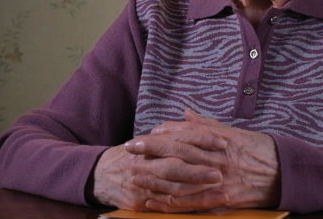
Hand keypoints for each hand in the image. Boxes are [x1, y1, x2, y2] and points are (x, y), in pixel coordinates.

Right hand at [92, 129, 227, 211]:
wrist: (100, 175)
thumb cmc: (131, 156)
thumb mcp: (147, 139)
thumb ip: (171, 131)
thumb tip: (191, 115)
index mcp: (150, 143)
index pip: (179, 139)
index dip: (201, 139)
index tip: (223, 142)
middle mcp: (145, 162)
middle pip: (175, 165)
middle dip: (199, 170)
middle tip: (221, 171)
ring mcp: (142, 184)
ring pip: (174, 189)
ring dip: (200, 192)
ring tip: (222, 192)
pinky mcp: (141, 202)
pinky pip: (168, 206)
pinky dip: (188, 206)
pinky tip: (206, 205)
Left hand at [126, 109, 280, 211]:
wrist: (284, 173)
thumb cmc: (259, 150)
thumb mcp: (234, 132)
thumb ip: (206, 124)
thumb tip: (185, 112)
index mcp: (219, 140)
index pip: (184, 135)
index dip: (160, 136)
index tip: (142, 135)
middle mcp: (217, 159)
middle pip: (178, 154)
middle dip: (151, 151)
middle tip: (129, 149)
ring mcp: (219, 181)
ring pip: (180, 180)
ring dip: (154, 178)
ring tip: (135, 174)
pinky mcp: (222, 200)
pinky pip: (191, 203)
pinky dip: (170, 204)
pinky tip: (153, 201)